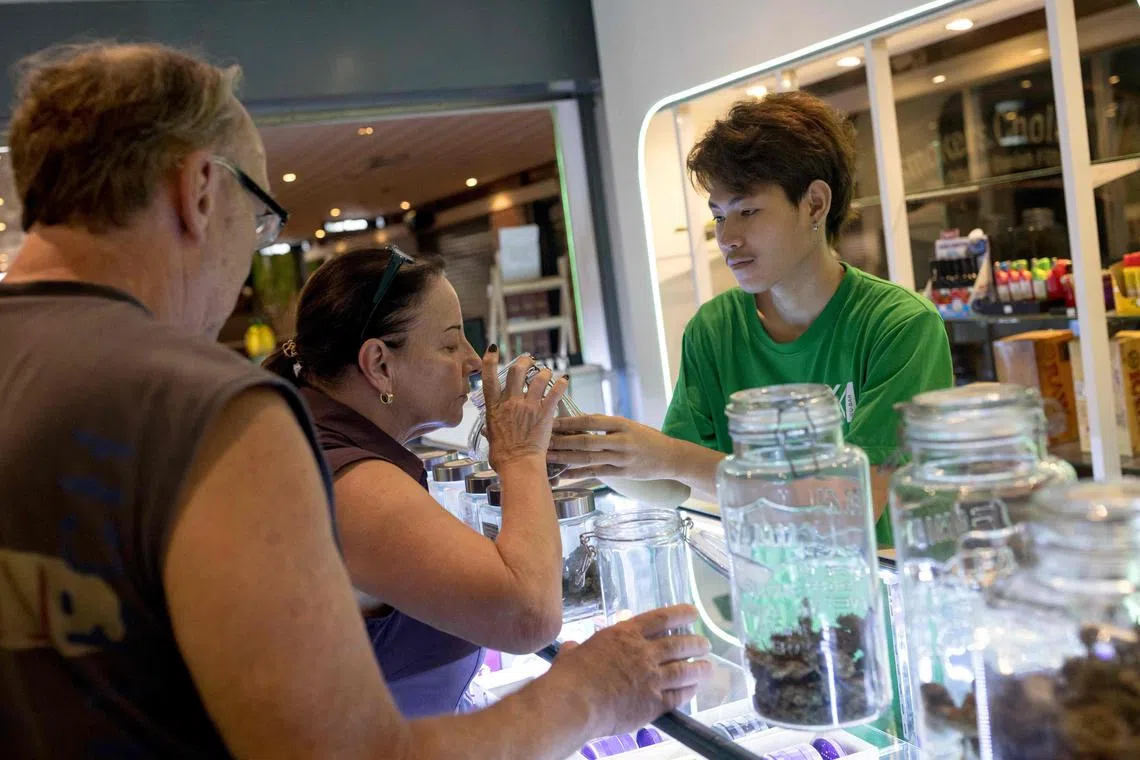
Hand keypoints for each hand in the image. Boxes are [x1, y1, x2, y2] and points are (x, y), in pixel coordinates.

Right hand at [481, 350, 567, 470]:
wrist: (518, 465)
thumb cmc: (503, 457)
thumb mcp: (491, 439)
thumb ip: (492, 429)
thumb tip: (489, 431)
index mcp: (494, 407)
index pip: (489, 378)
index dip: (489, 360)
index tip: (492, 349)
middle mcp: (511, 402)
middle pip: (517, 371)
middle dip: (524, 361)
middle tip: (530, 359)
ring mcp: (528, 406)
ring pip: (538, 378)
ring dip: (544, 372)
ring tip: (547, 372)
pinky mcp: (545, 413)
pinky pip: (555, 392)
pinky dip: (561, 384)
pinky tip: (565, 380)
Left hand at [547, 415, 681, 479]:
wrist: (670, 457)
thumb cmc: (646, 438)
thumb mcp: (628, 426)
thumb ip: (605, 425)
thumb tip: (577, 421)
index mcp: (622, 424)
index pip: (590, 420)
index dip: (569, 422)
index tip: (551, 421)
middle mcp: (622, 441)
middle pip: (586, 440)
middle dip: (562, 441)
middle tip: (542, 439)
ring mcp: (622, 459)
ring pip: (588, 458)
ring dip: (565, 458)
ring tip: (547, 456)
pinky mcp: (623, 473)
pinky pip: (596, 473)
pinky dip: (578, 473)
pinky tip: (564, 474)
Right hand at [547, 605, 710, 736]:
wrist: (575, 703)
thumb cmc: (570, 677)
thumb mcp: (573, 654)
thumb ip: (577, 649)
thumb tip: (570, 648)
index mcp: (625, 635)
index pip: (661, 619)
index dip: (680, 614)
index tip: (693, 612)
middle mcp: (643, 653)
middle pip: (679, 644)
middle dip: (695, 643)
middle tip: (705, 643)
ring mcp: (651, 678)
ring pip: (684, 670)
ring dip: (699, 668)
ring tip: (708, 667)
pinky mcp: (653, 703)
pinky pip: (678, 696)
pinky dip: (689, 691)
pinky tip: (695, 690)